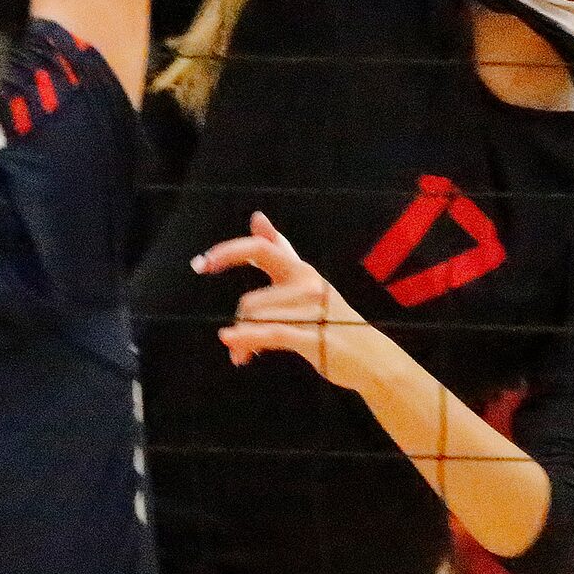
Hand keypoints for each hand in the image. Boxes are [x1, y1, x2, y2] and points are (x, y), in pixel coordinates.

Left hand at [193, 210, 364, 385]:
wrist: (370, 356)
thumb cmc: (333, 319)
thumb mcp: (307, 280)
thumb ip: (280, 249)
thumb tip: (257, 217)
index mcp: (302, 270)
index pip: (261, 249)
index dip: (229, 252)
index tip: (202, 262)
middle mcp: (307, 285)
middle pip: (251, 300)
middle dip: (240, 321)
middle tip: (235, 337)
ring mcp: (312, 312)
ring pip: (257, 320)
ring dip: (243, 340)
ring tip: (245, 353)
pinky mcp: (314, 337)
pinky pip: (270, 333)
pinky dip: (246, 338)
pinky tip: (231, 344)